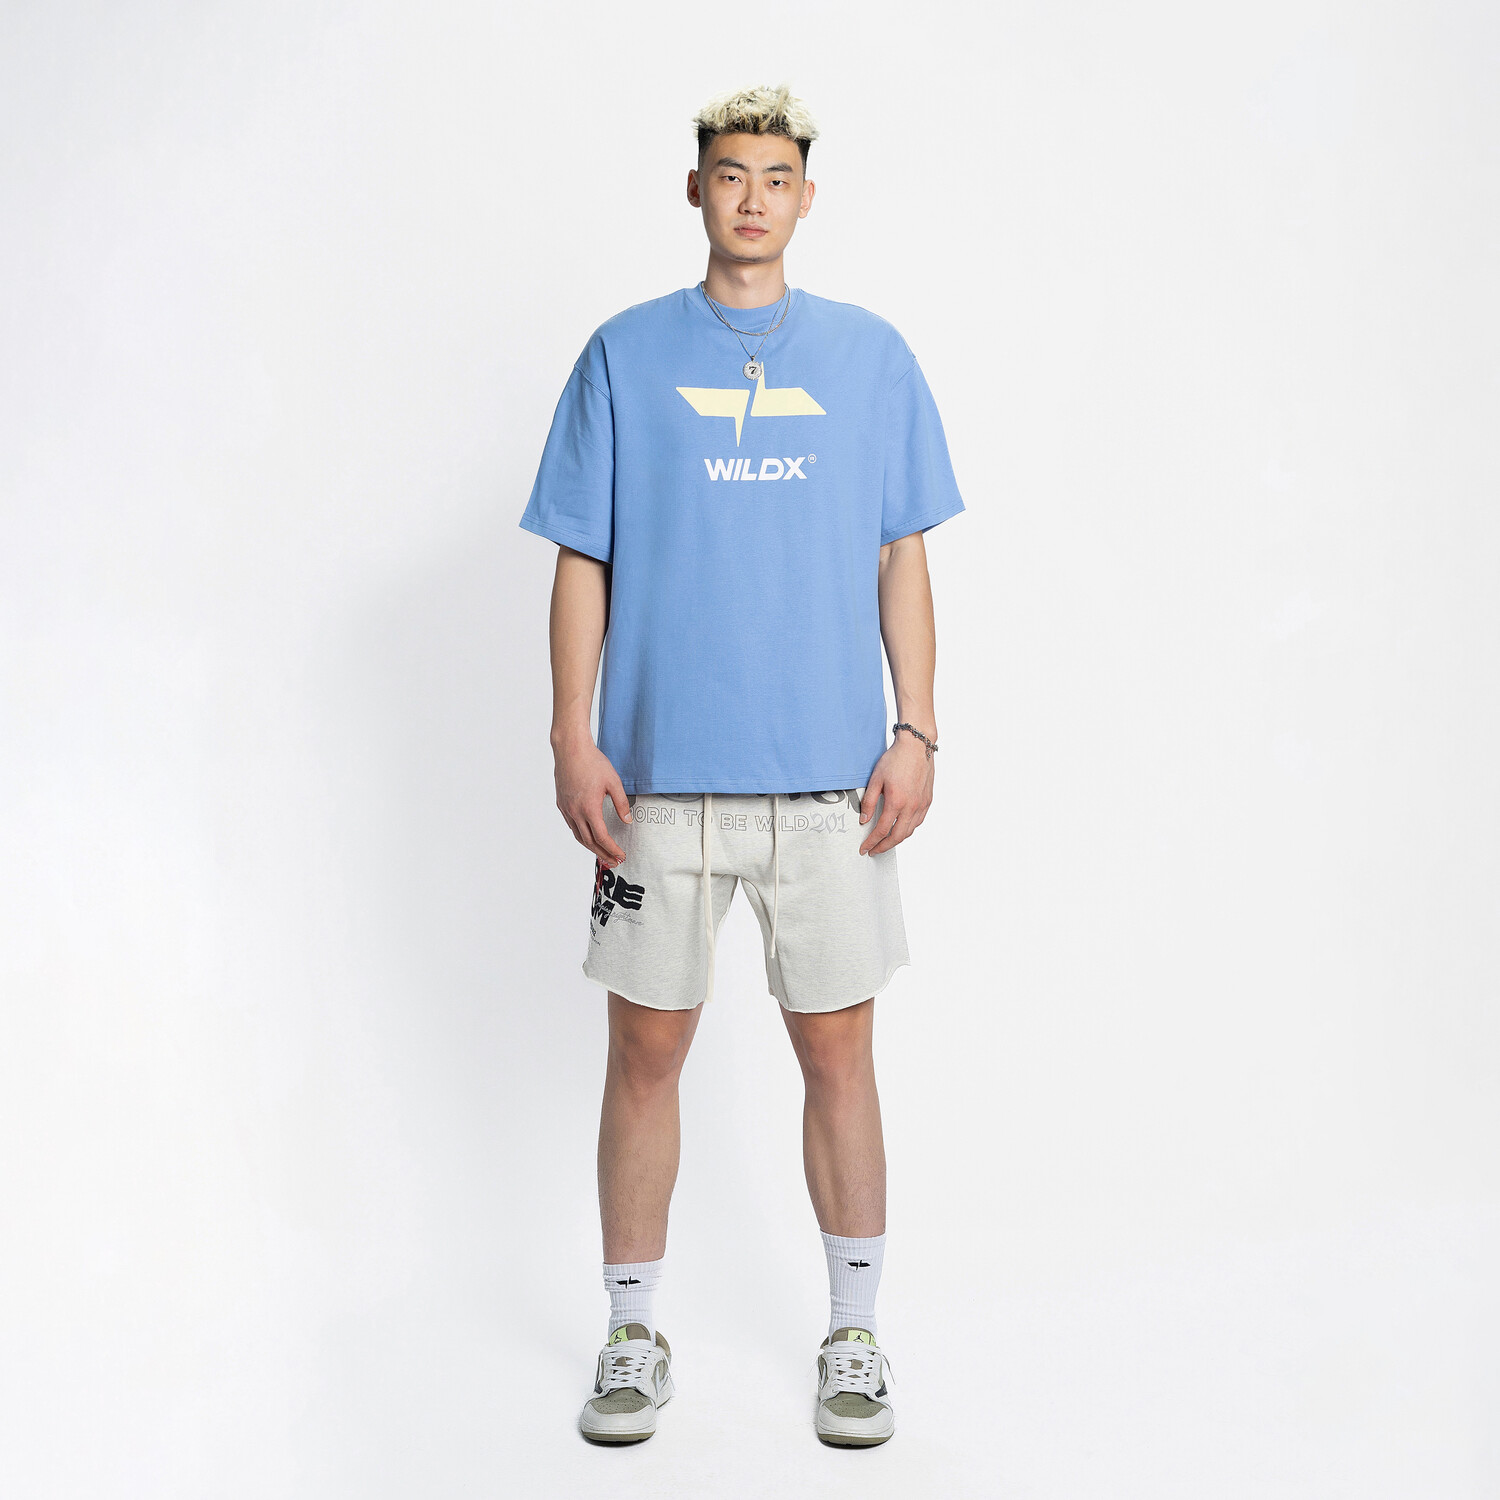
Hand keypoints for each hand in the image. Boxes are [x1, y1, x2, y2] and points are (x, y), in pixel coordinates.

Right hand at [553, 728, 631, 865]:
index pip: (602, 837)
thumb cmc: (592, 762)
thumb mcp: (613, 782)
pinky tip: (588, 835)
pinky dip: (581, 835)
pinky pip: (571, 825)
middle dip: (602, 854)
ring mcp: (566, 809)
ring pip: (578, 835)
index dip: (612, 849)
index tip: (621, 856)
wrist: (570, 749)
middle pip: (589, 841)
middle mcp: (575, 812)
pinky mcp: (561, 803)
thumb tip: (628, 820)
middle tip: (614, 862)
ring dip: (591, 847)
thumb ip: (622, 803)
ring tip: (602, 853)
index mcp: (589, 808)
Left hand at [857, 729, 935, 854]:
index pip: (881, 830)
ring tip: (886, 842)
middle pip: (897, 836)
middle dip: (884, 847)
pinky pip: (918, 821)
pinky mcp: (928, 800)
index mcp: (896, 801)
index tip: (864, 848)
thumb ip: (869, 802)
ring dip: (897, 840)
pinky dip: (908, 829)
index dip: (871, 842)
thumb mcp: (875, 779)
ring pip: (909, 831)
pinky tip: (901, 828)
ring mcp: (921, 804)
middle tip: (874, 851)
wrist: (917, 746)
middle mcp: (911, 806)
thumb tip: (864, 820)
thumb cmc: (896, 759)